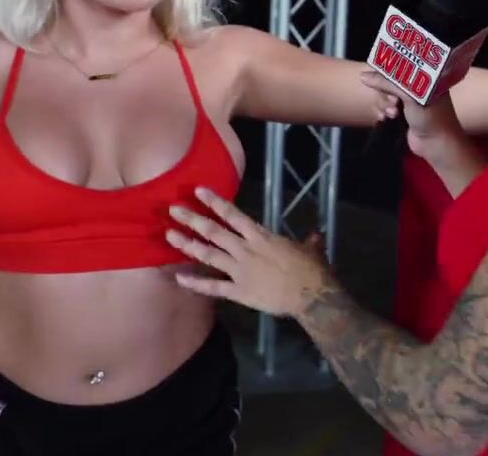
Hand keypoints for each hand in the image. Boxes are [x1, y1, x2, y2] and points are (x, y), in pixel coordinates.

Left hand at [166, 189, 334, 317]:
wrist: (311, 296)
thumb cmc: (312, 270)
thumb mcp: (311, 251)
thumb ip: (309, 242)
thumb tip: (316, 235)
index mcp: (261, 237)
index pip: (233, 215)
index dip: (215, 202)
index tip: (198, 191)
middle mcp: (246, 250)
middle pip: (214, 231)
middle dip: (192, 219)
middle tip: (173, 210)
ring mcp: (240, 271)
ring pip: (209, 255)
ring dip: (188, 244)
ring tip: (170, 236)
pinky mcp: (239, 292)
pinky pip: (213, 287)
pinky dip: (196, 283)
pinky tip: (180, 278)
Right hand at [359, 70, 465, 158]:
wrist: (436, 144)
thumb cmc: (429, 116)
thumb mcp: (410, 96)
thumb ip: (387, 83)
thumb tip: (363, 77)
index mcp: (424, 74)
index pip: (400, 63)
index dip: (388, 71)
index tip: (383, 80)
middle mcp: (416, 83)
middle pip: (389, 78)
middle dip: (387, 92)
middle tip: (394, 103)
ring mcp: (409, 98)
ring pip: (385, 93)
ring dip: (384, 103)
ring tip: (392, 114)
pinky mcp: (402, 111)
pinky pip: (385, 105)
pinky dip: (383, 110)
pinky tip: (384, 118)